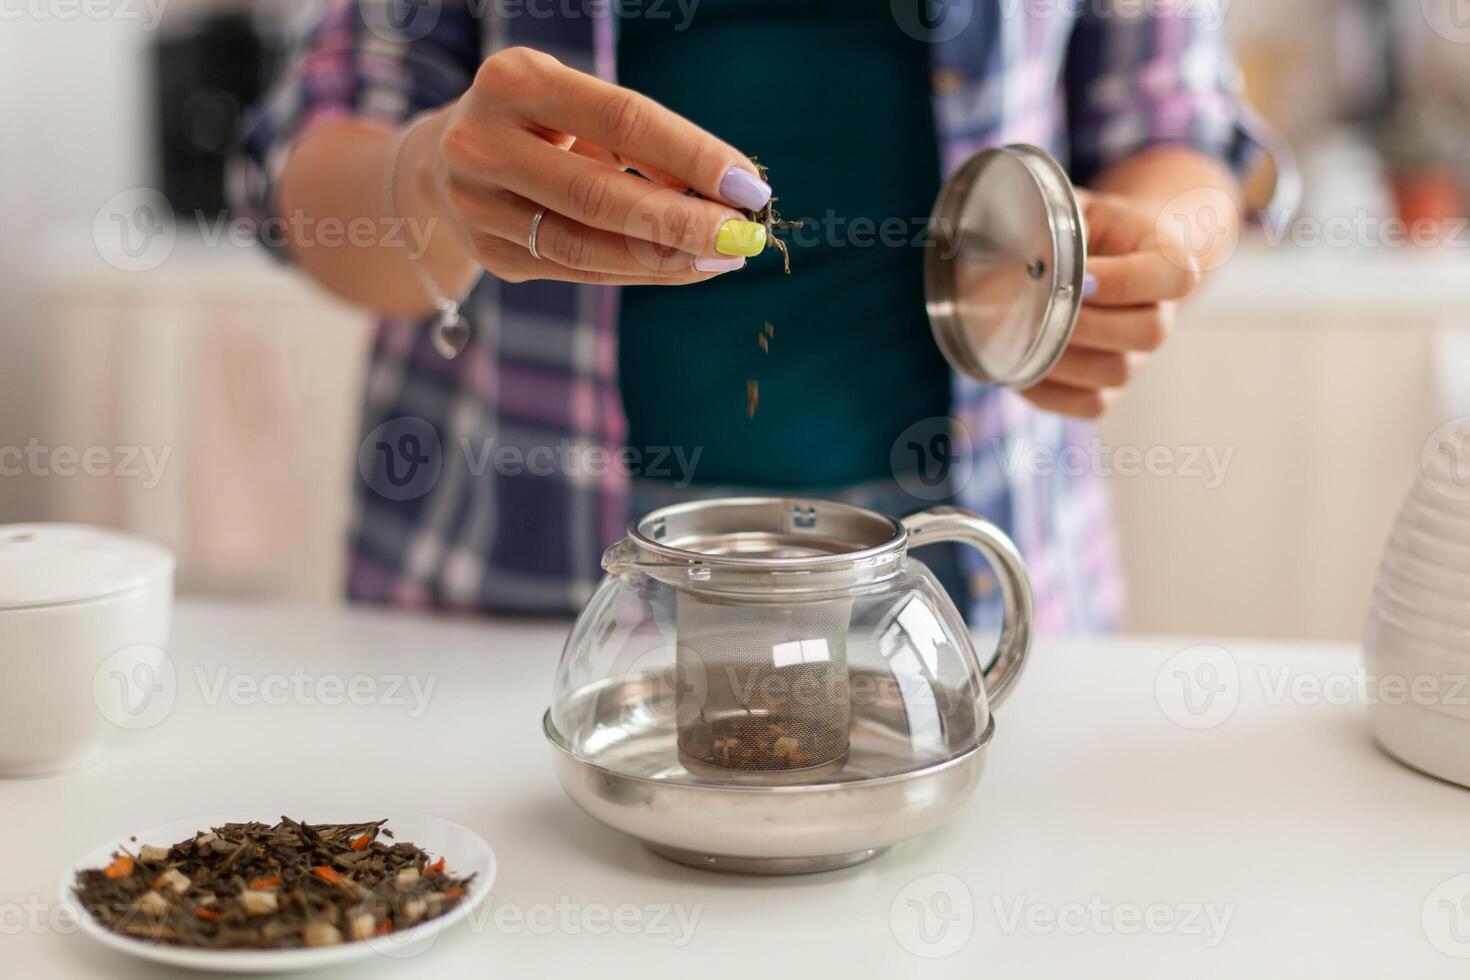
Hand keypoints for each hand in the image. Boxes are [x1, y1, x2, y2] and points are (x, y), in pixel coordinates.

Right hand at [414, 47, 771, 285]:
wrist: (448, 159)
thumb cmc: (544, 125)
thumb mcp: (585, 111)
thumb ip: (647, 145)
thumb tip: (728, 193)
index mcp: (515, 82)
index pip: (623, 119)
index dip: (692, 155)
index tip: (749, 185)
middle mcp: (483, 143)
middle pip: (599, 195)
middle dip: (682, 222)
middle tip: (741, 238)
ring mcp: (478, 205)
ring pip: (586, 247)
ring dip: (666, 259)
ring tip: (721, 259)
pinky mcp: (489, 254)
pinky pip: (578, 271)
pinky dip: (638, 272)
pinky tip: (682, 268)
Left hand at [1021, 190, 1201, 419]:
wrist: (1093, 259)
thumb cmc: (1080, 228)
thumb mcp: (1072, 208)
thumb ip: (1054, 220)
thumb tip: (1015, 254)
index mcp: (1167, 259)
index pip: (1175, 277)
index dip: (1127, 282)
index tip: (1081, 274)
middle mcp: (1162, 313)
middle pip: (1150, 332)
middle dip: (1088, 323)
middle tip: (1042, 307)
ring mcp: (1138, 357)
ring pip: (1116, 372)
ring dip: (1065, 358)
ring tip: (1024, 336)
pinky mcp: (1110, 389)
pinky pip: (1090, 405)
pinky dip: (1050, 393)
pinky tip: (1020, 367)